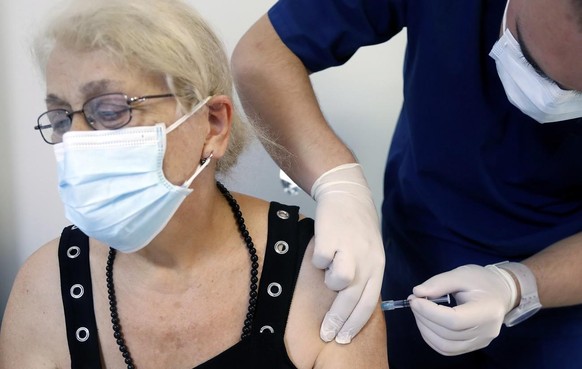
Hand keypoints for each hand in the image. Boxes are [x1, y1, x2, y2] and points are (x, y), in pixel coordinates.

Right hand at [310, 163, 384, 343]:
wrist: (347, 193)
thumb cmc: (357, 225)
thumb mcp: (370, 250)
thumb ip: (365, 274)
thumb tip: (352, 304)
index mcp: (378, 264)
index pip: (369, 302)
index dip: (356, 323)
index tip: (344, 338)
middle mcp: (367, 259)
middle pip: (352, 299)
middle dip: (338, 320)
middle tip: (327, 333)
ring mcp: (349, 248)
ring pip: (338, 282)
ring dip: (329, 280)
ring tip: (327, 269)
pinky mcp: (330, 238)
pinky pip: (319, 261)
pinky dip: (317, 259)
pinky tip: (322, 247)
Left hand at [409, 264, 517, 354]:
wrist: (501, 292)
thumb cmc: (482, 280)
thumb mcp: (461, 274)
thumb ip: (439, 283)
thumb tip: (416, 293)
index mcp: (487, 311)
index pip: (455, 320)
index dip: (430, 312)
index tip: (414, 299)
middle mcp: (486, 331)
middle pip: (448, 334)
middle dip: (424, 318)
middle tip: (414, 301)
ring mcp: (481, 342)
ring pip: (445, 346)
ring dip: (425, 329)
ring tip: (419, 311)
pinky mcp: (474, 346)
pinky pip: (448, 349)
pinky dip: (431, 338)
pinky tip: (426, 322)